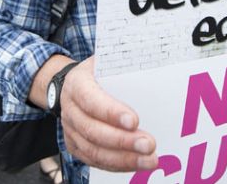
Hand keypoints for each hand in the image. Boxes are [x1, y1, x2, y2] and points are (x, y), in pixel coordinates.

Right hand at [60, 56, 157, 171]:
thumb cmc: (98, 72)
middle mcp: (70, 108)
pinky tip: (136, 164)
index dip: (111, 112)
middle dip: (122, 141)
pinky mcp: (75, 145)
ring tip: (149, 160)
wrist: (73, 85)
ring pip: (93, 150)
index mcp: (77, 83)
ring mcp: (70, 129)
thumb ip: (125, 67)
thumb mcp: (108, 61)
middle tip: (149, 144)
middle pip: (92, 129)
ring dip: (123, 158)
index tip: (134, 121)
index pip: (91, 99)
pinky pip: (94, 160)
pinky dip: (116, 165)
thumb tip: (157, 74)